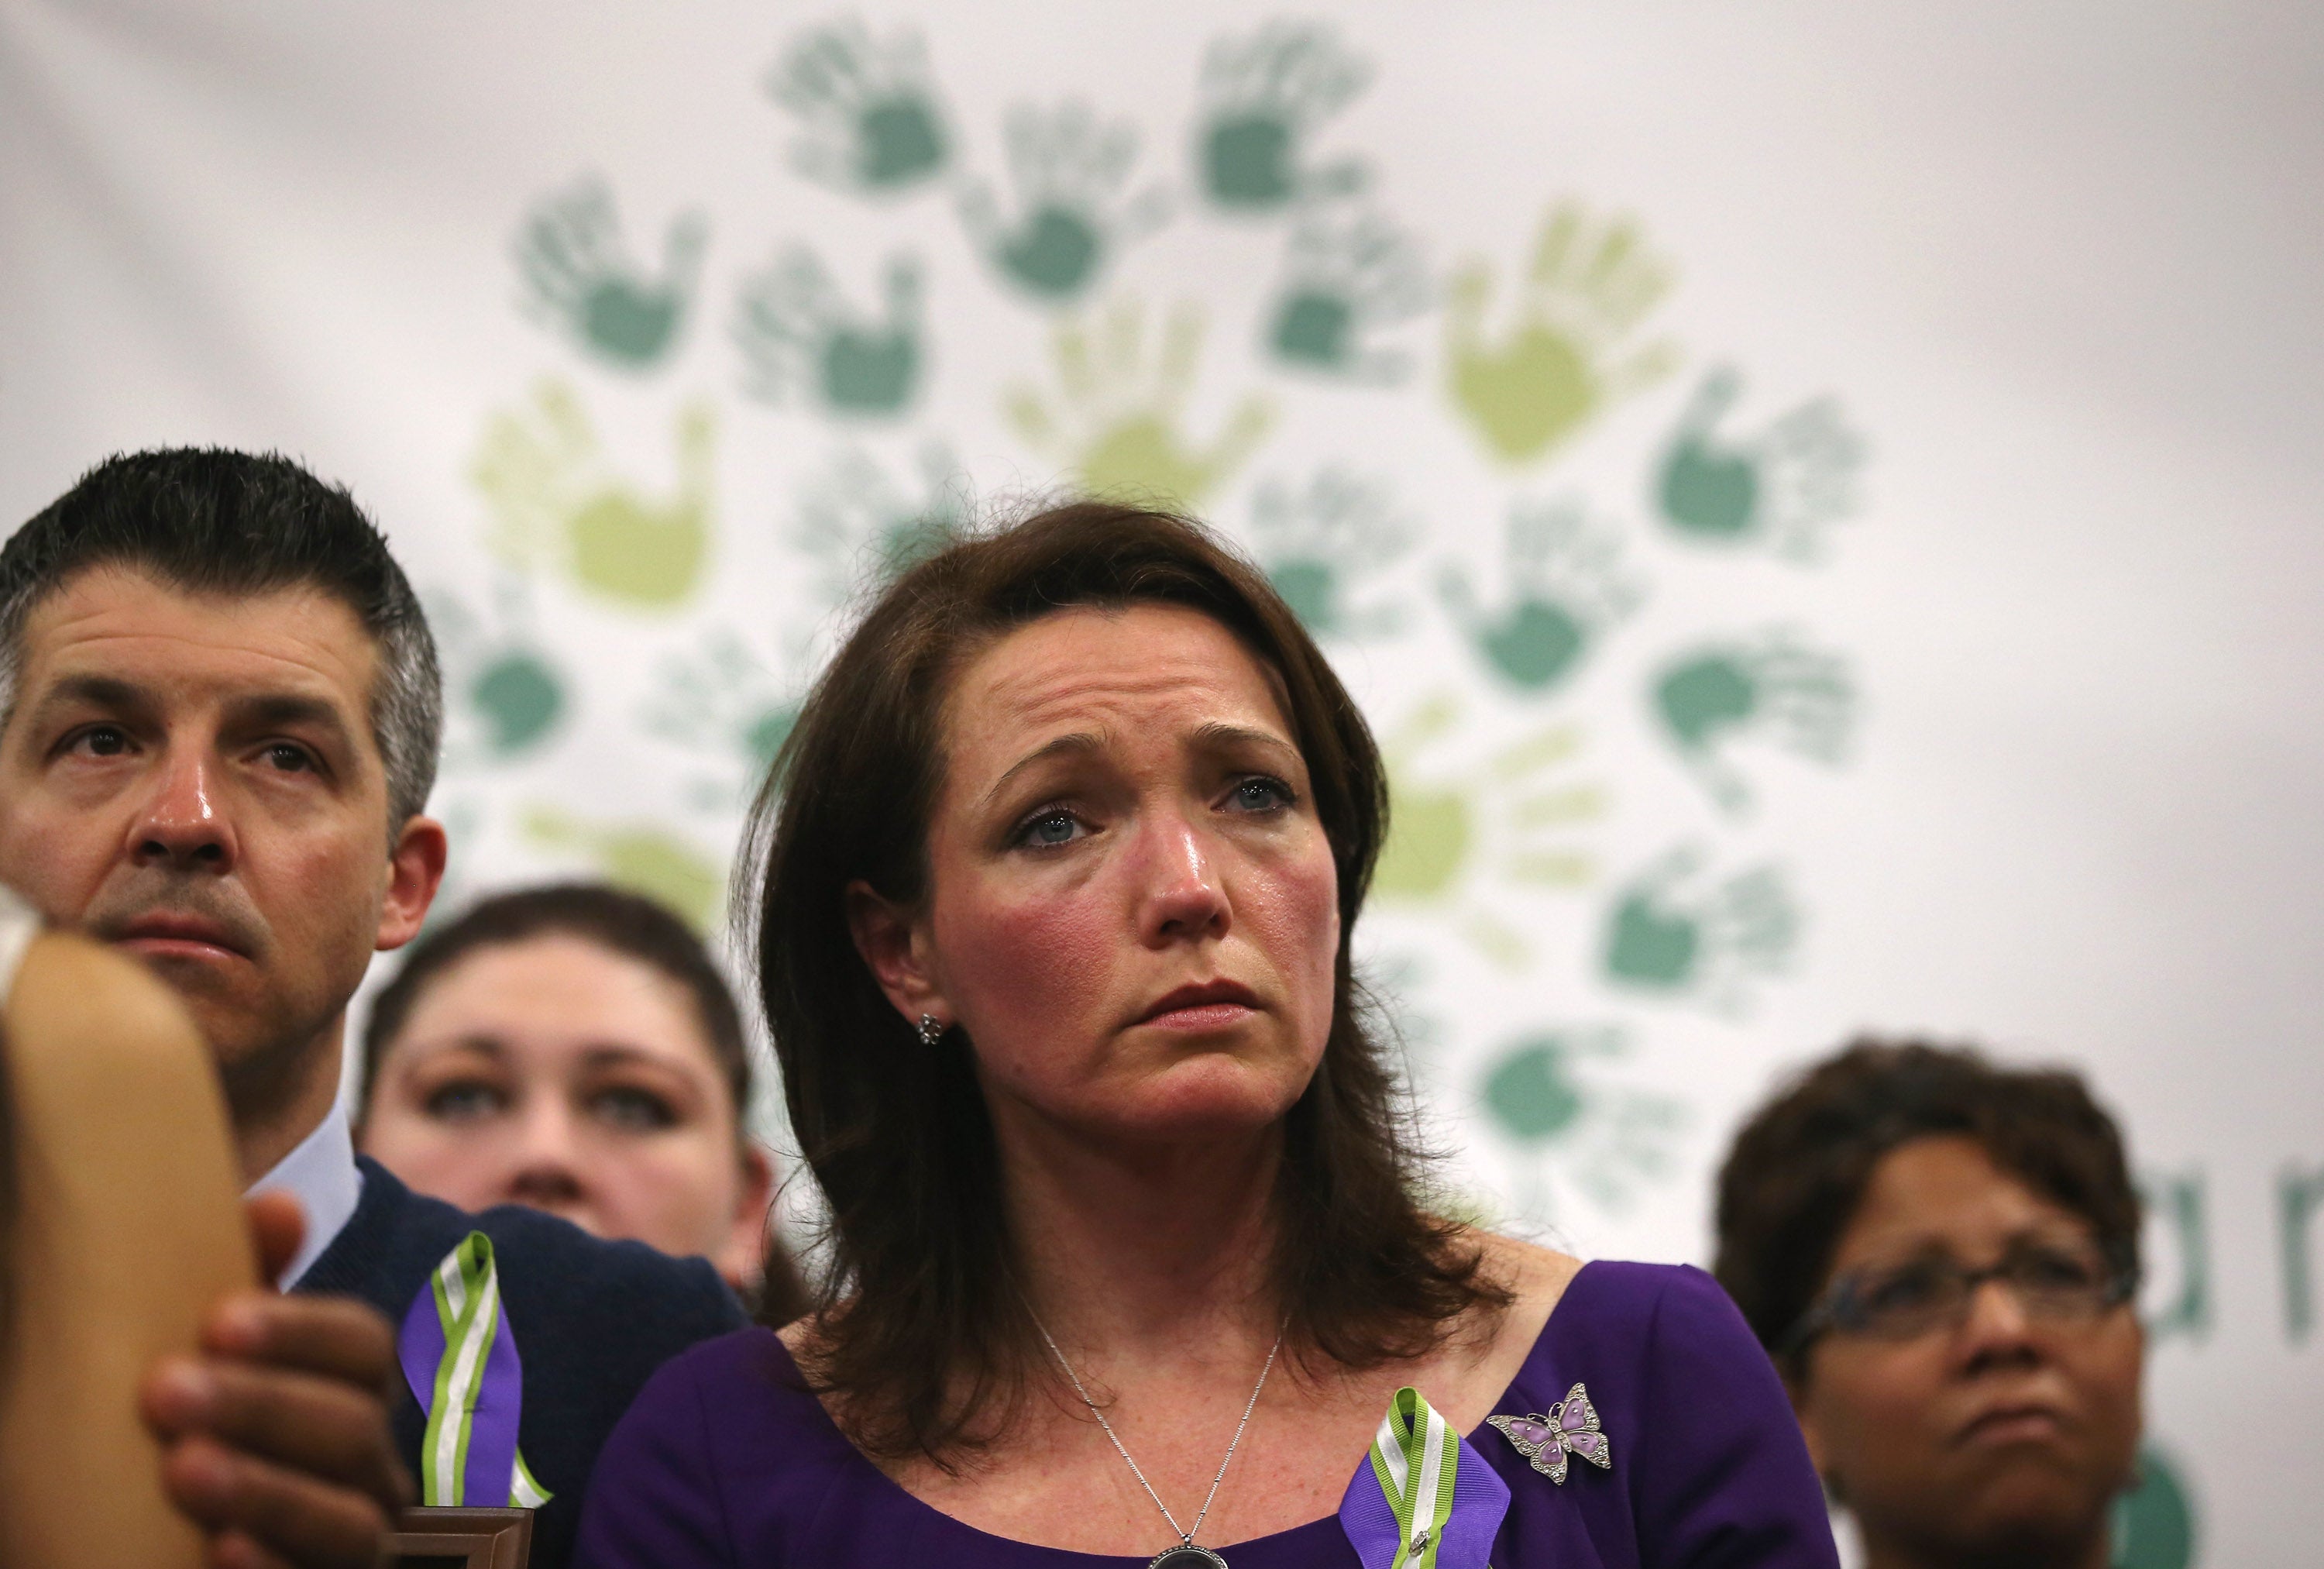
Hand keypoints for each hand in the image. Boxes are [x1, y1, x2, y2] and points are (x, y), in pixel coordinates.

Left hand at [141, 1191, 412, 1568]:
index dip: (302, 1331)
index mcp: (345, 1395)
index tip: (217, 1322)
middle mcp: (365, 1469)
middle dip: (264, 1405)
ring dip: (269, 1488)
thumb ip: (238, 1286)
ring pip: (356, 1519)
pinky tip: (218, 1548)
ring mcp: (350, 1543)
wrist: (119, 1543)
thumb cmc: (169, 1439)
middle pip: (355, 1427)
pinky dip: (276, 1564)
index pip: (365, 1348)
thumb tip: (282, 1205)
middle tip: (164, 1391)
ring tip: (181, 1469)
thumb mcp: (198, 1361)